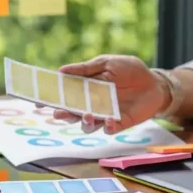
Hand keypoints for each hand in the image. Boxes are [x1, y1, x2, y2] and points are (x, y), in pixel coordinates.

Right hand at [45, 55, 167, 134]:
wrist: (154, 82)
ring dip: (84, 122)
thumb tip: (60, 70)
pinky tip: (110, 120)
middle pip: (72, 113)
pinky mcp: (120, 123)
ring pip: (88, 125)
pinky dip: (108, 127)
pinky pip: (109, 129)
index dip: (52, 98)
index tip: (38, 100)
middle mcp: (92, 104)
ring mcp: (105, 115)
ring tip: (87, 116)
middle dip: (63, 114)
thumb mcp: (106, 63)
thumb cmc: (130, 70)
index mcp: (86, 88)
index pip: (65, 95)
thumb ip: (84, 69)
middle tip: (57, 113)